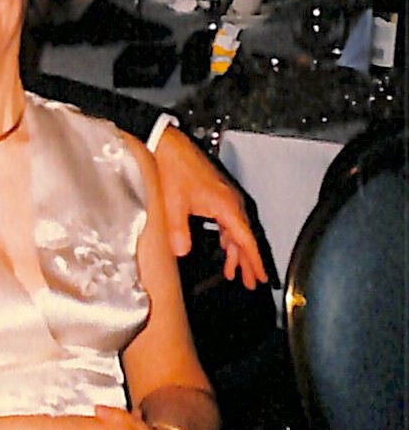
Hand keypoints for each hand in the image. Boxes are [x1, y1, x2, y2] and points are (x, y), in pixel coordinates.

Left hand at [153, 126, 266, 287]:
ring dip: (237, 252)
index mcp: (226, 206)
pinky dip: (228, 239)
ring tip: (236, 273)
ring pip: (237, 231)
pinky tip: (226, 248)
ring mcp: (224, 199)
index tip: (262, 277)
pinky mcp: (216, 196)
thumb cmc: (173, 168)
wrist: (168, 146)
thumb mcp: (173, 204)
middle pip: (245, 238)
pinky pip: (228, 223)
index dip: (255, 261)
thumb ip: (178, 231)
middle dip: (249, 262)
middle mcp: (230, 202)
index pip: (246, 240)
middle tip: (251, 282)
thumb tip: (183, 252)